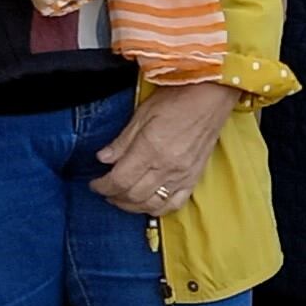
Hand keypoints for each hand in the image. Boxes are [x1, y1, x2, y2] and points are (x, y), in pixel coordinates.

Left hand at [88, 82, 238, 219]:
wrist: (211, 97)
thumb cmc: (177, 98)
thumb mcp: (141, 113)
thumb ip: (122, 141)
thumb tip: (103, 158)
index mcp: (150, 149)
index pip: (120, 180)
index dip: (103, 186)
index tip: (94, 184)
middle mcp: (166, 167)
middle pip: (133, 195)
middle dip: (114, 197)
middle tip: (105, 190)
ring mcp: (182, 175)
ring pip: (152, 205)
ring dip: (132, 206)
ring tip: (121, 198)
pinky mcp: (194, 178)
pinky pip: (175, 204)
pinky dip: (158, 209)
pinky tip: (147, 203)